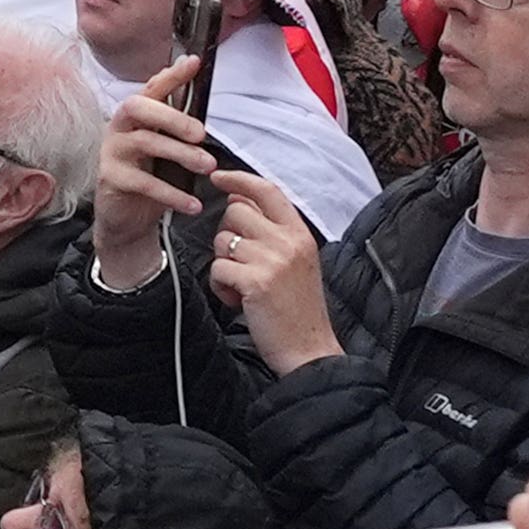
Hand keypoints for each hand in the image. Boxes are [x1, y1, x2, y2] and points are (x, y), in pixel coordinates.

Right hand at [88, 59, 212, 285]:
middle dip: (172, 116)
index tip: (194, 63)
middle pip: (139, 107)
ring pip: (145, 143)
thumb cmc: (149, 177)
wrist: (126, 219)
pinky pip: (143, 182)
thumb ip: (177, 124)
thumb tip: (196, 93)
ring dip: (181, 154)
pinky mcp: (111, 179)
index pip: (152, 88)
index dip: (172, 75)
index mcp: (135, 116)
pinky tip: (192, 203)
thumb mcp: (165, 149)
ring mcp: (113, 152)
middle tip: (202, 133)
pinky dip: (172, 194)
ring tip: (207, 167)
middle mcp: (120, 128)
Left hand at [205, 168, 341, 370]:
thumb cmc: (297, 310)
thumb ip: (272, 233)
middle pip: (235, 212)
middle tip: (241, 264)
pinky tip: (239, 301)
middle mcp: (289, 243)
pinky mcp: (256, 281)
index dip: (239, 179)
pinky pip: (217, 268)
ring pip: (222, 240)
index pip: (268, 191)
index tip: (218, 176)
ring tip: (243, 287)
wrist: (310, 352)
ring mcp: (273, 261)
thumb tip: (237, 201)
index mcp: (300, 235)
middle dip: (227, 236)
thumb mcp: (295, 263)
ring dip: (224, 264)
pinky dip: (220, 286)